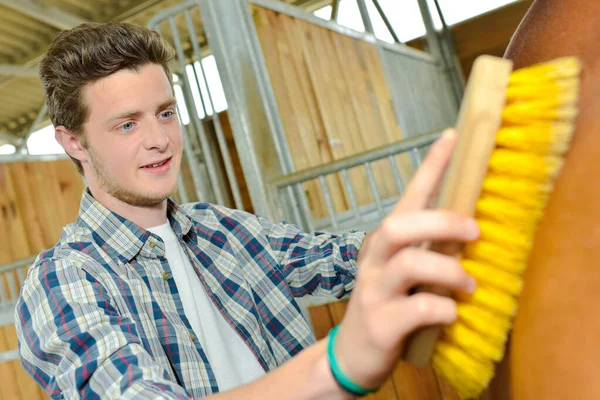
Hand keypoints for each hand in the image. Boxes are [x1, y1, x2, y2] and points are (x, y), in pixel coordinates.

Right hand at [335, 129, 478, 389]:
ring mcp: (374, 291)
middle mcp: (375, 261)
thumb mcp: (404, 274)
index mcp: (384, 244)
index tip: (452, 137)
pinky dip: (443, 311)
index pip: (407, 196)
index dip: (430, 167)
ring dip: (448, 272)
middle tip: (474, 231)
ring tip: (468, 285)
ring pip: (408, 264)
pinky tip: (451, 316)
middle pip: (399, 225)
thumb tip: (471, 233)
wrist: (351, 354)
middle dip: (440, 221)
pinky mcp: (381, 323)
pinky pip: (418, 309)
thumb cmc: (387, 306)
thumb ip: (428, 252)